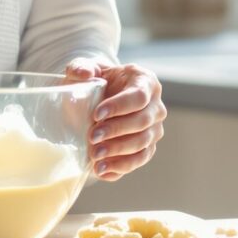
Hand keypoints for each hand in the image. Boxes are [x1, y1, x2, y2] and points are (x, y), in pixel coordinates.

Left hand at [65, 59, 165, 180]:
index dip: (119, 106)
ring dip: (118, 152)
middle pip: (142, 122)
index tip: (96, 114)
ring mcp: (154, 129)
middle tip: (92, 137)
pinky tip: (101, 170)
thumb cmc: (95, 80)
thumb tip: (85, 74)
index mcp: (145, 82)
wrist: (98, 99)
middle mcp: (155, 106)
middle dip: (116, 131)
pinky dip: (120, 167)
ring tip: (94, 156)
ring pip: (142, 144)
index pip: (139, 96)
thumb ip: (81, 67)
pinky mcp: (147, 148)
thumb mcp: (86, 69)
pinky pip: (138, 160)